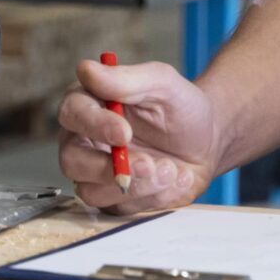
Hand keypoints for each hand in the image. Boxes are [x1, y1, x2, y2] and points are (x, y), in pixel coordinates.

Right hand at [57, 57, 221, 211]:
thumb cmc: (180, 107)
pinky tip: (177, 178)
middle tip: (148, 164)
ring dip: (136, 186)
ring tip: (172, 170)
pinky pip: (121, 210)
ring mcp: (98, 174)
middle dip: (108, 167)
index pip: (73, 113)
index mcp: (90, 105)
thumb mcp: (162, 83)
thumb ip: (126, 78)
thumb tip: (86, 69)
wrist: (207, 141)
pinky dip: (152, 197)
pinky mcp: (116, 200)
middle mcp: (86, 141)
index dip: (94, 124)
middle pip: (71, 160)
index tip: (124, 132)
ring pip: (93, 191)